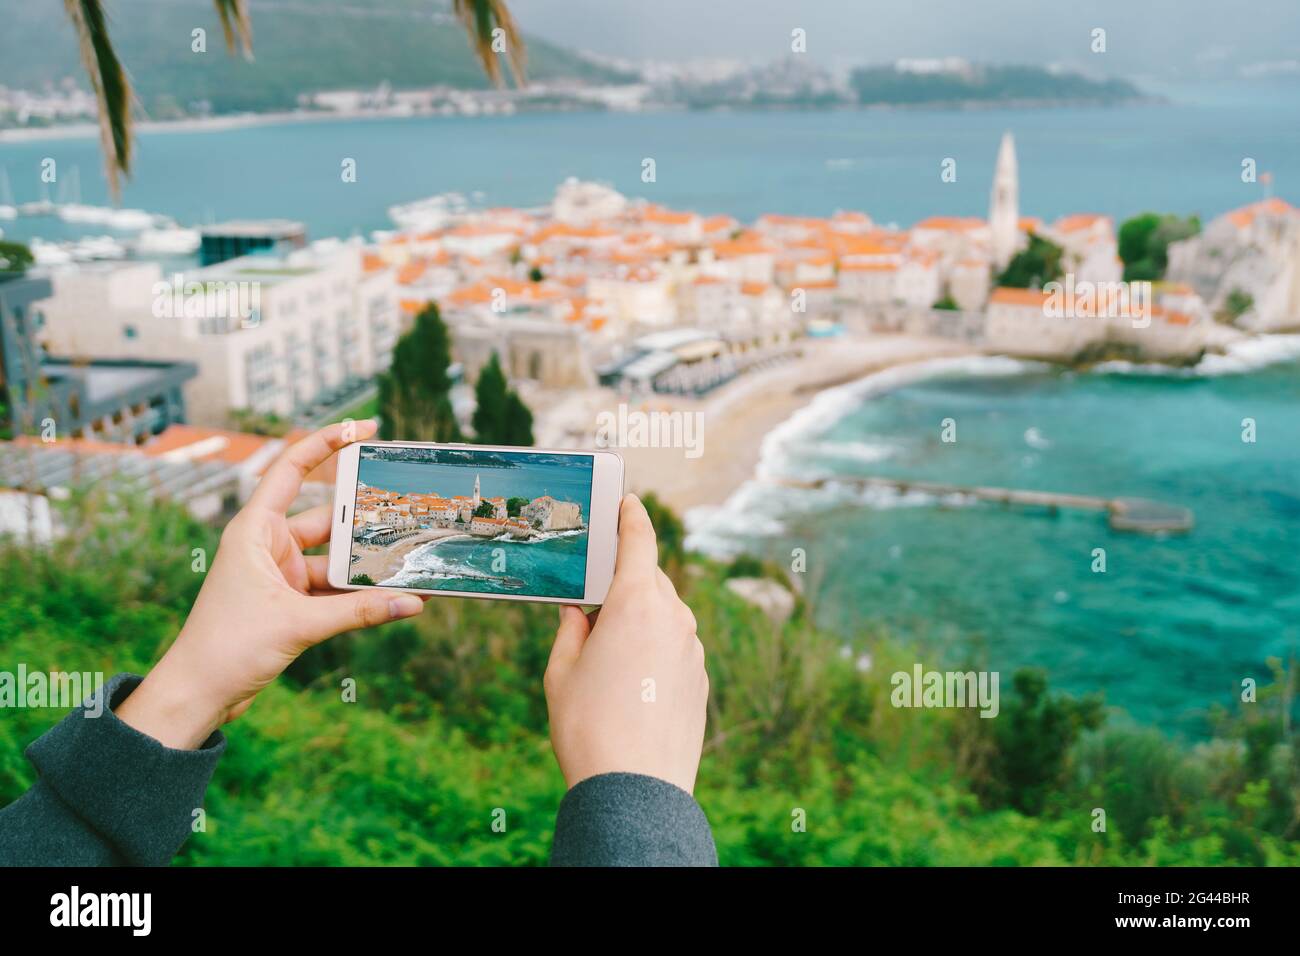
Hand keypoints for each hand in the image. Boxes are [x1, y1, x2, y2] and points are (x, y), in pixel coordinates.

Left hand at [116, 420, 424, 748]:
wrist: (197, 696)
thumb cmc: (226, 649)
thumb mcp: (298, 624)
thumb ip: (358, 613)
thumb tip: (412, 603)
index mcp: (255, 530)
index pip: (292, 470)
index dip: (326, 443)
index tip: (363, 428)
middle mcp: (267, 545)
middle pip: (327, 519)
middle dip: (365, 521)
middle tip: (408, 509)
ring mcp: (279, 575)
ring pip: (334, 560)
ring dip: (366, 567)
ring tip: (409, 562)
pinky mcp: (288, 603)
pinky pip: (332, 590)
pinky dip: (358, 595)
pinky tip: (392, 599)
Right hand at [544, 494, 707, 794]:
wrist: (635, 789)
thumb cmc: (589, 726)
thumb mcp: (561, 672)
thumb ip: (571, 630)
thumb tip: (580, 613)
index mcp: (636, 602)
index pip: (639, 542)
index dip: (632, 517)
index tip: (629, 501)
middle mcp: (674, 617)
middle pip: (651, 582)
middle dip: (625, 586)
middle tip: (592, 606)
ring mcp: (693, 649)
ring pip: (665, 617)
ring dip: (640, 623)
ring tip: (606, 660)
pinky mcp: (702, 680)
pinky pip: (676, 650)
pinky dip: (656, 652)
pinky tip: (631, 686)